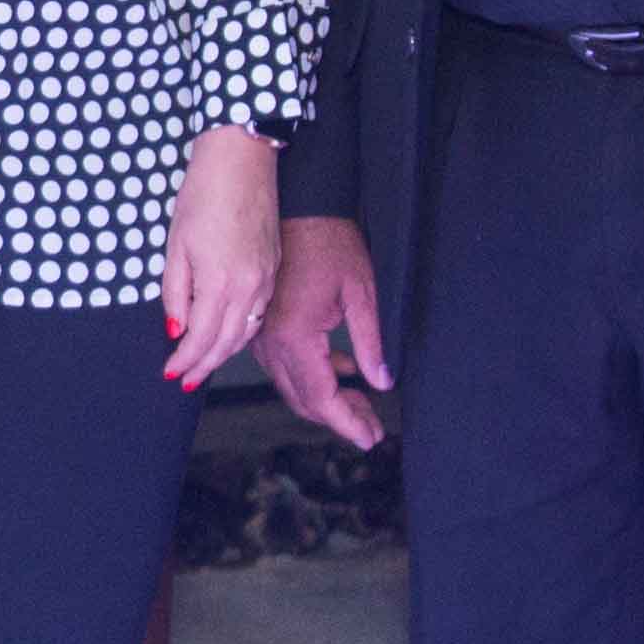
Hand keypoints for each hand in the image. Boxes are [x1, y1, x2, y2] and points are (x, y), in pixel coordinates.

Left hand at [158, 128, 277, 392]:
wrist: (243, 160)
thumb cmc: (203, 195)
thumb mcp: (176, 245)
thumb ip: (175, 292)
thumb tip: (176, 329)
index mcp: (221, 282)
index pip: (202, 338)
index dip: (185, 360)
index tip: (171, 373)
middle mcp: (250, 287)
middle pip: (227, 342)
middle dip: (204, 365)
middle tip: (185, 379)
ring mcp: (266, 278)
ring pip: (246, 331)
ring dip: (223, 353)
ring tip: (203, 365)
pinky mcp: (273, 268)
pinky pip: (258, 313)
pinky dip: (241, 331)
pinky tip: (228, 335)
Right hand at [256, 215, 393, 449]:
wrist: (298, 204)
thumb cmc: (330, 241)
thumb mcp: (361, 292)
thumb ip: (372, 342)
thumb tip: (382, 382)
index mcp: (294, 336)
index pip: (322, 397)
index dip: (348, 422)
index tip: (372, 439)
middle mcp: (269, 342)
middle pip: (303, 400)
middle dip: (340, 417)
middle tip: (373, 426)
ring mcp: (260, 335)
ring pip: (291, 386)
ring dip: (326, 398)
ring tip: (364, 401)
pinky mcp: (261, 326)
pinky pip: (283, 366)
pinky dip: (312, 376)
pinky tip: (343, 368)